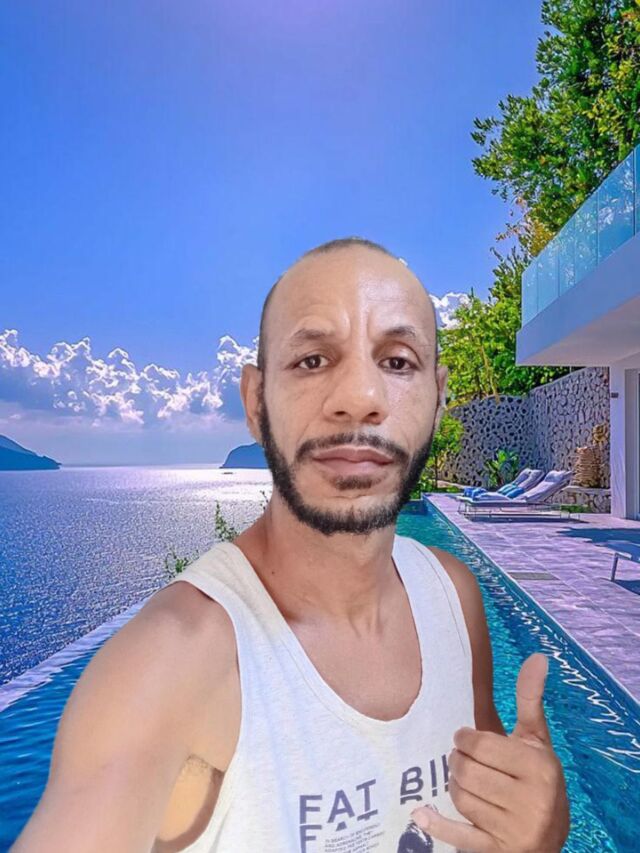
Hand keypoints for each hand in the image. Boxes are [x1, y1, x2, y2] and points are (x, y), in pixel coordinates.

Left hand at [411, 653, 569, 851]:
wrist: (550, 839)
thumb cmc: (538, 779)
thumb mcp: (537, 740)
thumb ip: (530, 699)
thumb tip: (538, 657)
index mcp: (540, 768)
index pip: (481, 745)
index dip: (465, 739)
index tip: (464, 738)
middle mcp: (533, 802)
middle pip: (468, 771)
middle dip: (458, 762)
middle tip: (462, 760)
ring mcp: (516, 831)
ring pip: (461, 797)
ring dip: (455, 786)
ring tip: (465, 781)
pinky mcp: (498, 852)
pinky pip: (460, 836)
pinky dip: (438, 825)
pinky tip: (419, 814)